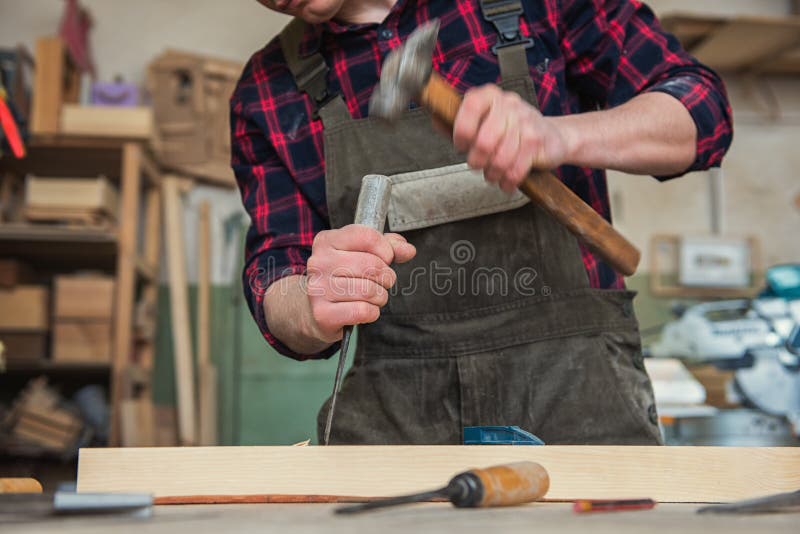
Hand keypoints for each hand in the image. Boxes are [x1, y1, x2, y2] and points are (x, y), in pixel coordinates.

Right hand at [303, 225, 415, 343]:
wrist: (314, 310)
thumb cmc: (343, 277)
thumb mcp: (362, 253)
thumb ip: (388, 247)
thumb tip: (408, 250)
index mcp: (326, 241)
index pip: (367, 237)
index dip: (386, 250)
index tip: (385, 259)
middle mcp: (318, 262)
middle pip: (372, 266)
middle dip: (387, 277)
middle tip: (382, 282)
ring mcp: (318, 289)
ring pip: (369, 291)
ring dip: (380, 296)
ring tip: (373, 296)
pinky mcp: (322, 314)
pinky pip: (363, 311)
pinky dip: (372, 312)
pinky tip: (364, 310)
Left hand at [452, 84, 570, 192]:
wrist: (553, 136)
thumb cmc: (511, 131)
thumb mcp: (484, 121)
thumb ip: (458, 122)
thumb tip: (435, 117)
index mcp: (490, 96)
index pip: (472, 106)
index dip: (462, 130)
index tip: (461, 146)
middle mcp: (508, 105)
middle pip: (484, 141)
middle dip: (477, 161)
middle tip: (478, 165)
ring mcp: (525, 122)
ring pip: (499, 159)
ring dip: (492, 174)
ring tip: (493, 174)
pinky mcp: (536, 142)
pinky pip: (515, 169)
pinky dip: (508, 181)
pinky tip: (507, 180)